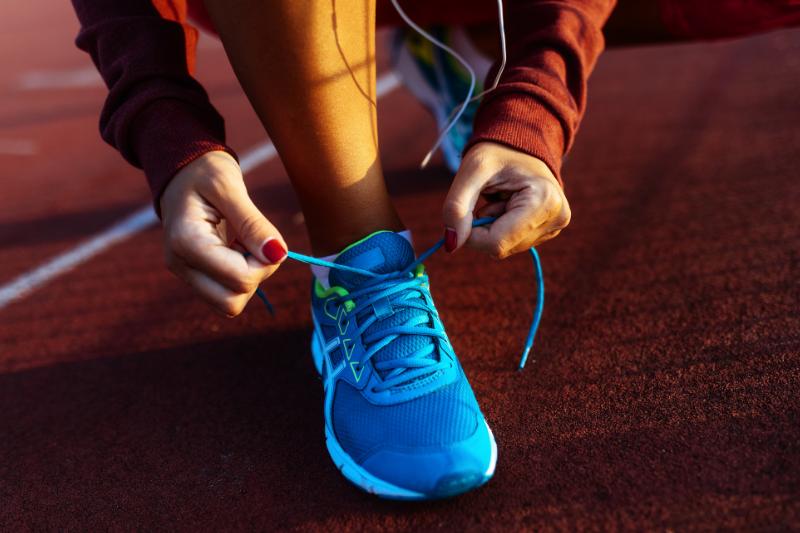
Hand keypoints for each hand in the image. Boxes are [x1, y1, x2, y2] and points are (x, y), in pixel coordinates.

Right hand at [159, 151, 286, 316]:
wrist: (182, 170)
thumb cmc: (205, 172)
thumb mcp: (230, 186)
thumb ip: (253, 223)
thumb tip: (278, 255)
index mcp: (185, 242)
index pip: (240, 280)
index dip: (264, 264)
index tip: (264, 236)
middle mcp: (180, 265)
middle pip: (232, 303)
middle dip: (255, 276)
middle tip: (253, 242)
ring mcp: (185, 274)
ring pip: (229, 304)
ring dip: (248, 277)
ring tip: (242, 242)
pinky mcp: (194, 276)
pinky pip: (225, 293)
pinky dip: (240, 276)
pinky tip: (235, 248)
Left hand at [442, 142, 570, 257]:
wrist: (520, 144)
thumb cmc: (497, 152)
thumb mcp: (472, 170)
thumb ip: (457, 206)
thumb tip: (451, 244)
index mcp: (545, 201)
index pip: (496, 243)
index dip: (471, 234)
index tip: (466, 212)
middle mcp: (557, 218)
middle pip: (501, 248)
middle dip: (484, 228)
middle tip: (489, 198)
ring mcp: (555, 226)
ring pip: (505, 248)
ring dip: (492, 227)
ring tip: (501, 198)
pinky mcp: (549, 231)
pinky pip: (512, 243)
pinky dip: (501, 228)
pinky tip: (508, 205)